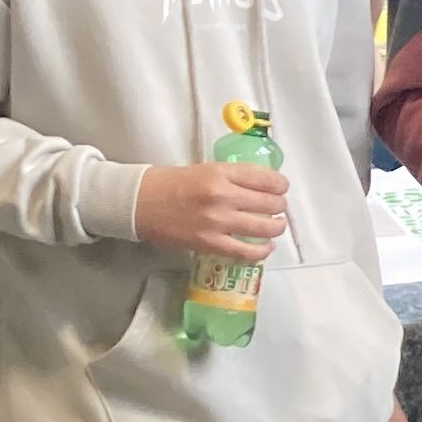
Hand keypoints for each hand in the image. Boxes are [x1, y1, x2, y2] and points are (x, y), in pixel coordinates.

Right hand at [138, 161, 290, 260]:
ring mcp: (218, 221)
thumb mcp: (206, 169)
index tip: (280, 189)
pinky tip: (265, 246)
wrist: (140, 202)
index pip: (268, 178)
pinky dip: (262, 251)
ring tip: (274, 226)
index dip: (281, 186)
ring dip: (276, 227)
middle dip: (279, 206)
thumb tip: (264, 186)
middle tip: (276, 208)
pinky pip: (248, 252)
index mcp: (221, 173)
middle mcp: (223, 196)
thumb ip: (234, 177)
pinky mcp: (210, 243)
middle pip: (272, 203)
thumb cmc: (172, 183)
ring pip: (266, 228)